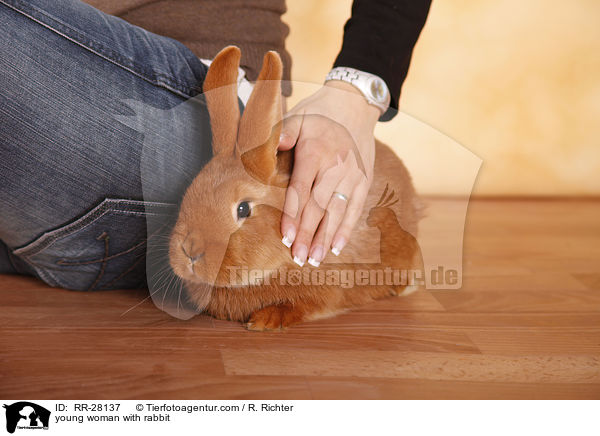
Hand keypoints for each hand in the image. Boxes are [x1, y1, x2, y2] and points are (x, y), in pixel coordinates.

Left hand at [278, 80, 379, 266]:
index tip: (285, 238)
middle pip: (320, 206)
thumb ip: (282, 135)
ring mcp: (354, 174)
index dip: (293, 215)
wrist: (354, 106)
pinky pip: (356, 208)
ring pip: (338, 211)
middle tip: (297, 258)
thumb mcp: (297, 117)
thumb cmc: (317, 116)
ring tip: (313, 259)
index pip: (301, 190)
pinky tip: (336, 248)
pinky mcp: (365, 180)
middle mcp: (337, 165)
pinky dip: (346, 229)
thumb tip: (270, 150)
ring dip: (326, 237)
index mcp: (316, 151)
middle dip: (307, 234)